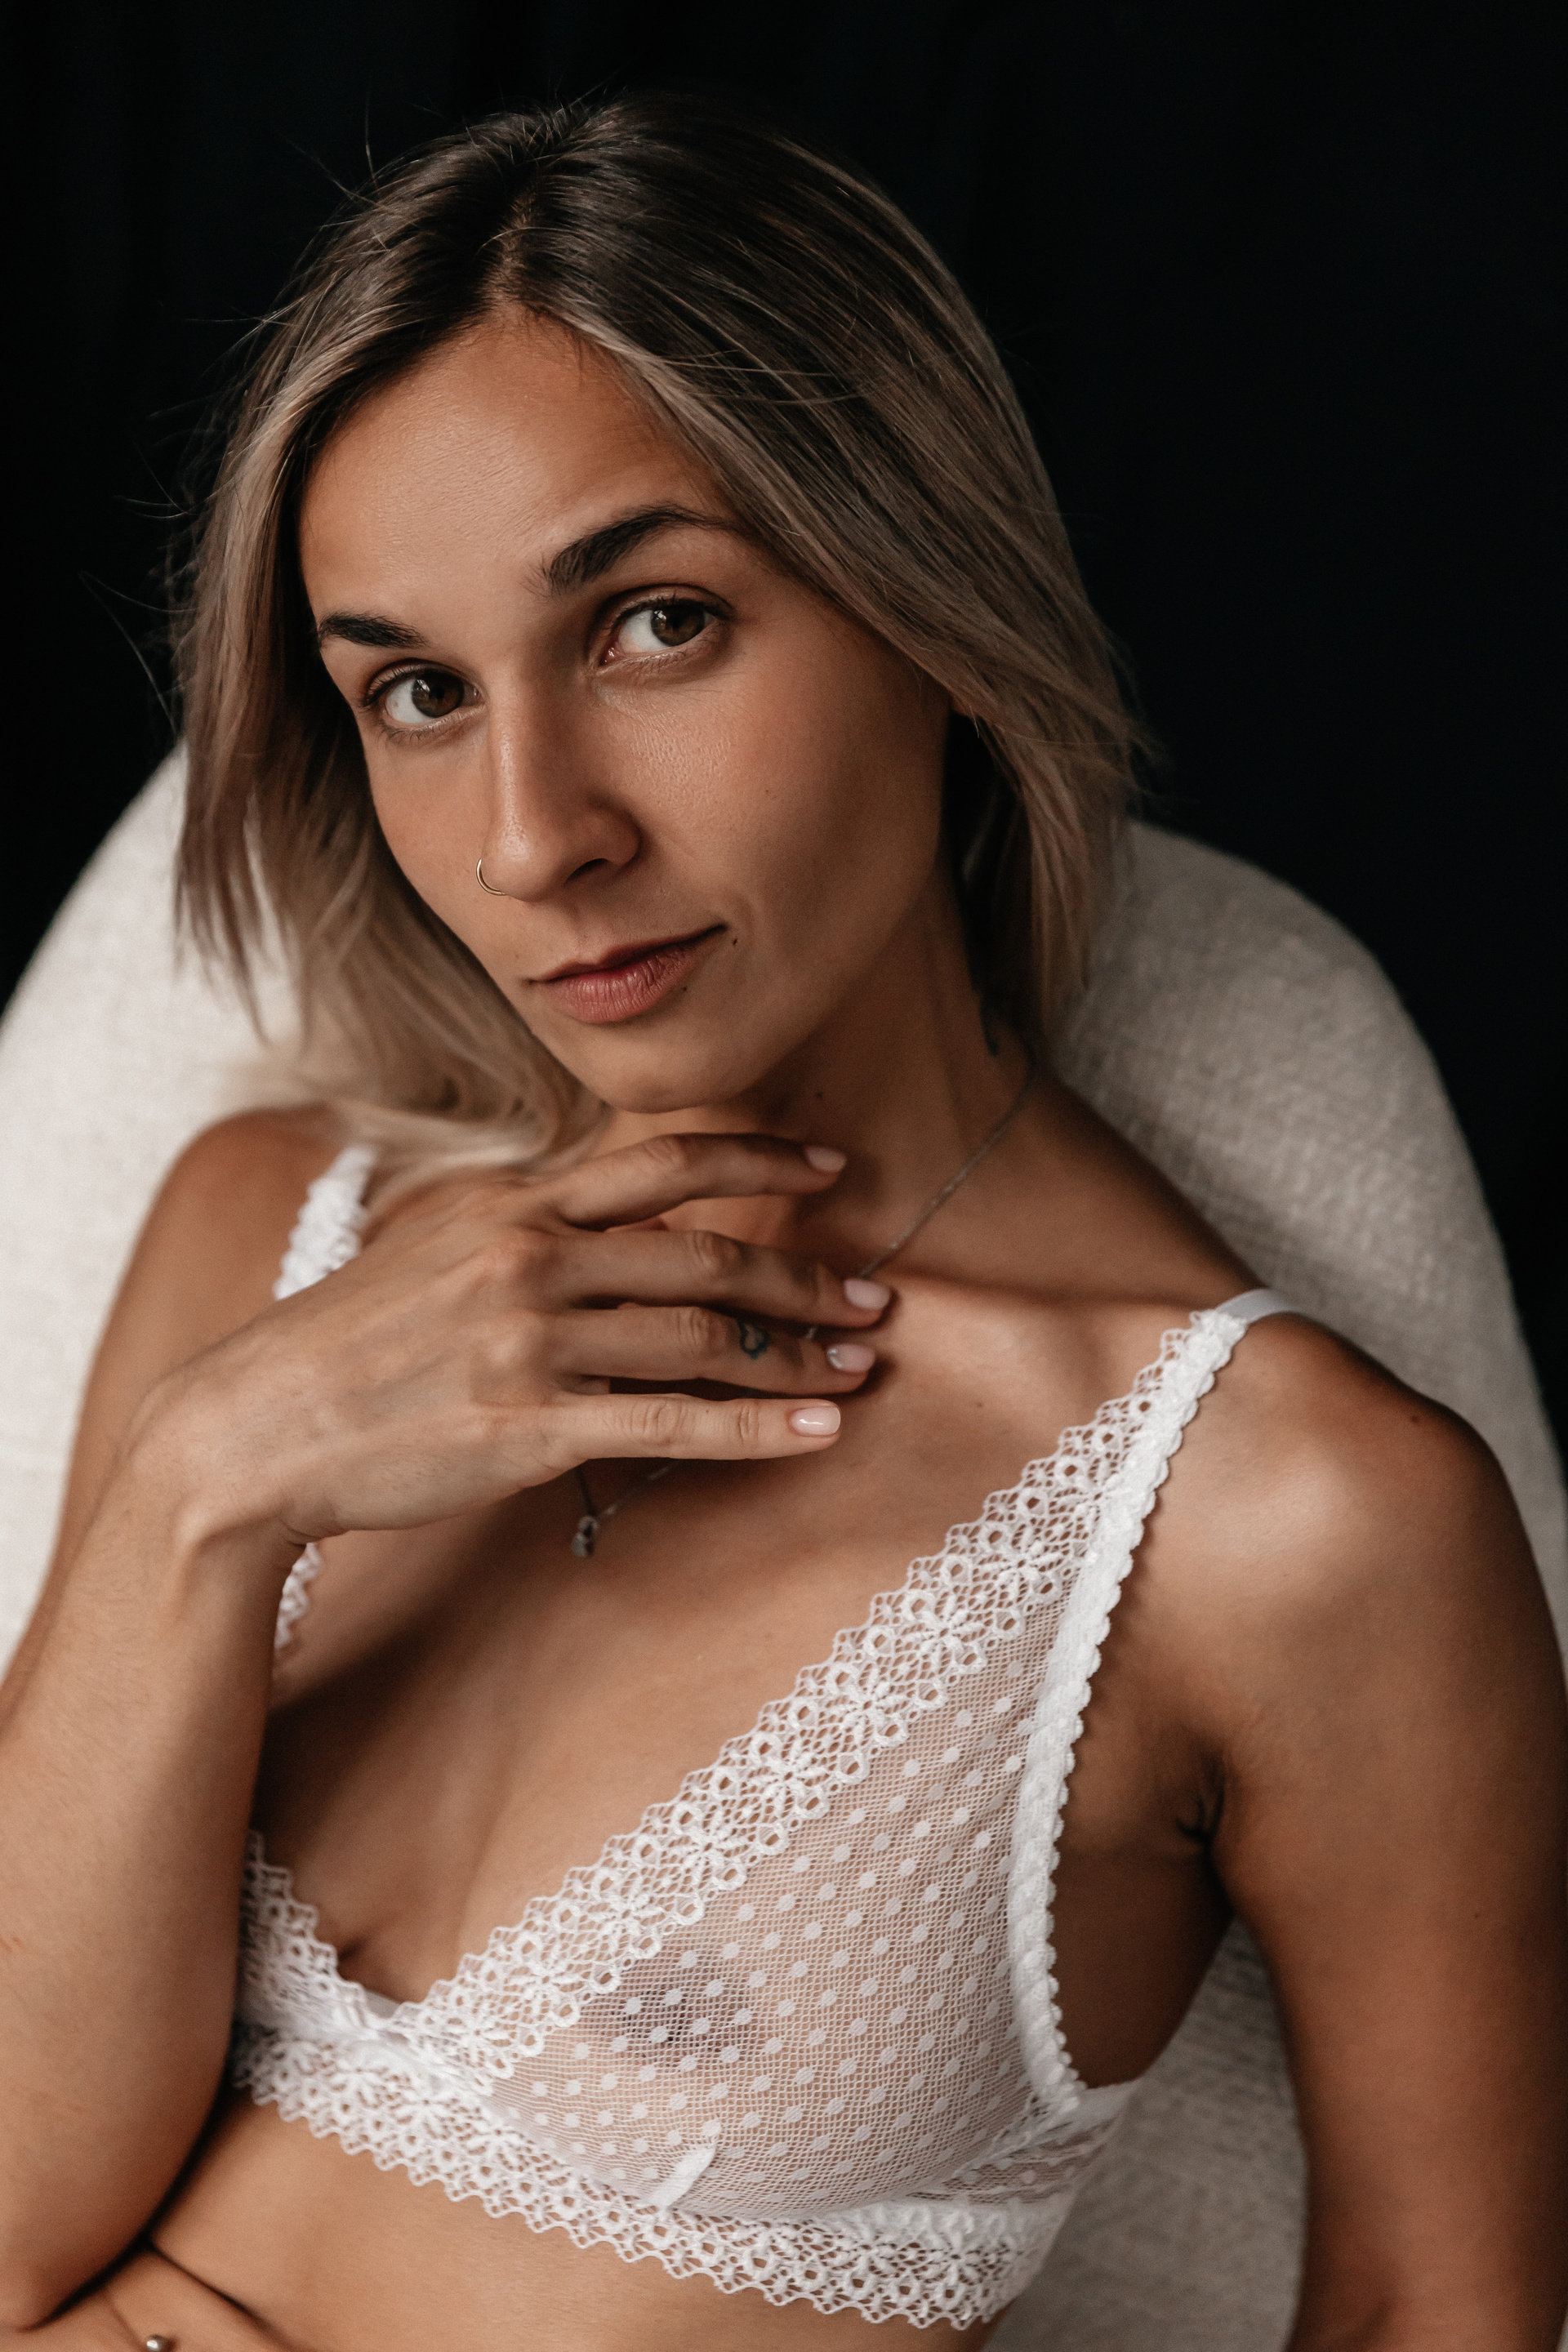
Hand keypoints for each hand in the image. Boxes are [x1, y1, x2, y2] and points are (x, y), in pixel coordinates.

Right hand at [140, 1132, 886, 1549]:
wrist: (260, 1425)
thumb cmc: (352, 1339)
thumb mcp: (434, 1242)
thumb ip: (531, 1220)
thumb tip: (622, 1211)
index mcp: (512, 1201)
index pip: (664, 1161)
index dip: (761, 1158)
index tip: (834, 1166)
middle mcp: (529, 1257)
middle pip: (706, 1253)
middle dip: (806, 1274)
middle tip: (874, 1295)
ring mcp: (530, 1343)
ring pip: (702, 1339)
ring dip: (799, 1355)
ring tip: (859, 1368)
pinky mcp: (529, 1428)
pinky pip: (672, 1427)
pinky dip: (757, 1429)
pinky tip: (816, 1432)